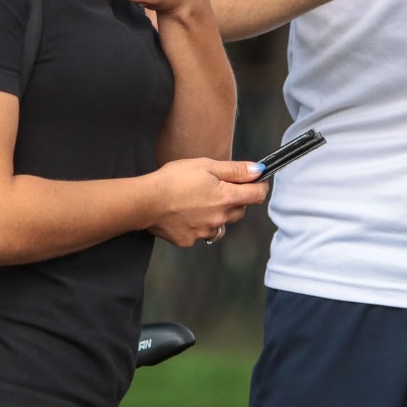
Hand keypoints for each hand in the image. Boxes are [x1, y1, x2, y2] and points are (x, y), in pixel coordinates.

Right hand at [146, 158, 268, 247]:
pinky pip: (201, 233)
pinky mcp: (189, 241)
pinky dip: (198, 225)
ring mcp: (204, 232)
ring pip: (221, 225)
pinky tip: (185, 214)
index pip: (257, 195)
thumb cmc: (174, 179)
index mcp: (226, 198)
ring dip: (218, 215)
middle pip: (240, 211)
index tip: (258, 181)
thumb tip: (258, 170)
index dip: (260, 186)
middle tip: (219, 187)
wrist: (146, 201)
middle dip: (236, 199)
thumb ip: (235, 170)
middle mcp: (220, 219)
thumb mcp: (206, 166)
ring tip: (199, 202)